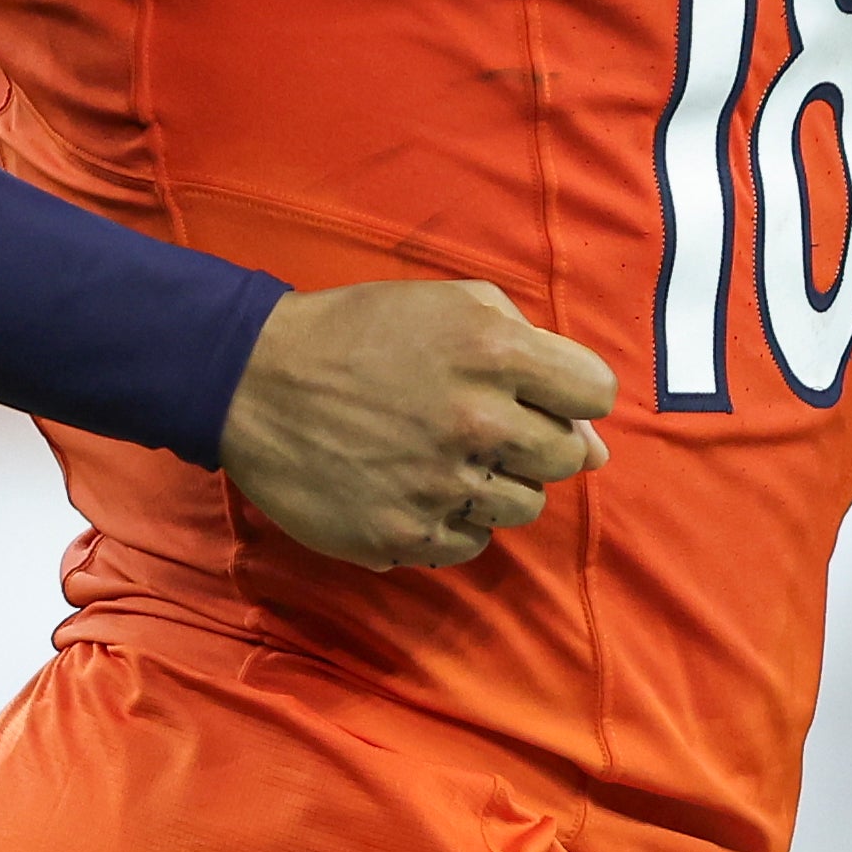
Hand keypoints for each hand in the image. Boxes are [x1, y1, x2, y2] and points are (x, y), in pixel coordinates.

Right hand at [219, 278, 615, 570]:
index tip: (538, 395)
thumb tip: (598, 446)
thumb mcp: (451, 305)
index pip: (595, 394)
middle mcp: (476, 419)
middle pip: (567, 458)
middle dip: (535, 441)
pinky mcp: (404, 534)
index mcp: (493, 350)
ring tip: (443, 457)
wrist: (254, 382)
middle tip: (483, 426)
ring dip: (496, 485)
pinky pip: (472, 546)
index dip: (571, 395)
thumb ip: (536, 353)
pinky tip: (416, 489)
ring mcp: (441, 484)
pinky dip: (453, 522)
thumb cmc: (361, 333)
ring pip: (525, 508)